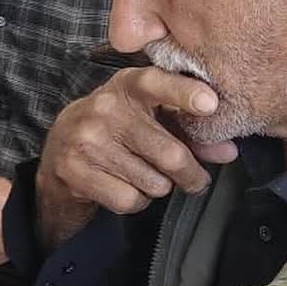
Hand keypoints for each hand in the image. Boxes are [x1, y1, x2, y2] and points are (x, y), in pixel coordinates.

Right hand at [36, 67, 238, 247]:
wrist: (58, 152)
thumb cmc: (116, 131)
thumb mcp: (150, 119)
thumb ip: (190, 131)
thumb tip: (228, 152)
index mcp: (126, 86)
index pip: (157, 83)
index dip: (184, 93)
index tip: (209, 104)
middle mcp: (104, 108)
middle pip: (170, 154)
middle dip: (191, 175)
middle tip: (195, 180)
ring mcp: (86, 140)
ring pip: (153, 183)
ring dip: (158, 188)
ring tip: (142, 175)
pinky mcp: (74, 170)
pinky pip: (129, 199)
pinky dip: (134, 202)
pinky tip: (122, 186)